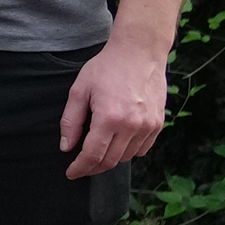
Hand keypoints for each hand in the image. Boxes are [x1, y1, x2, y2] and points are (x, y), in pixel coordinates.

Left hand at [61, 34, 169, 179]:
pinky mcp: (158, 123)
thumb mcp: (80, 90)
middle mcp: (131, 125)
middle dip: (93, 168)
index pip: (92, 155)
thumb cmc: (106, 67)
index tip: (71, 173)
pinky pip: (142, 149)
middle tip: (81, 167)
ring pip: (126, 157)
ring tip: (98, 152)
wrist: (139, 52)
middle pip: (110, 161)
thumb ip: (71, 121)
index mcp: (109, 118)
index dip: (80, 168)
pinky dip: (128, 152)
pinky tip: (117, 144)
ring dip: (110, 160)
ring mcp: (148, 126)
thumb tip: (66, 147)